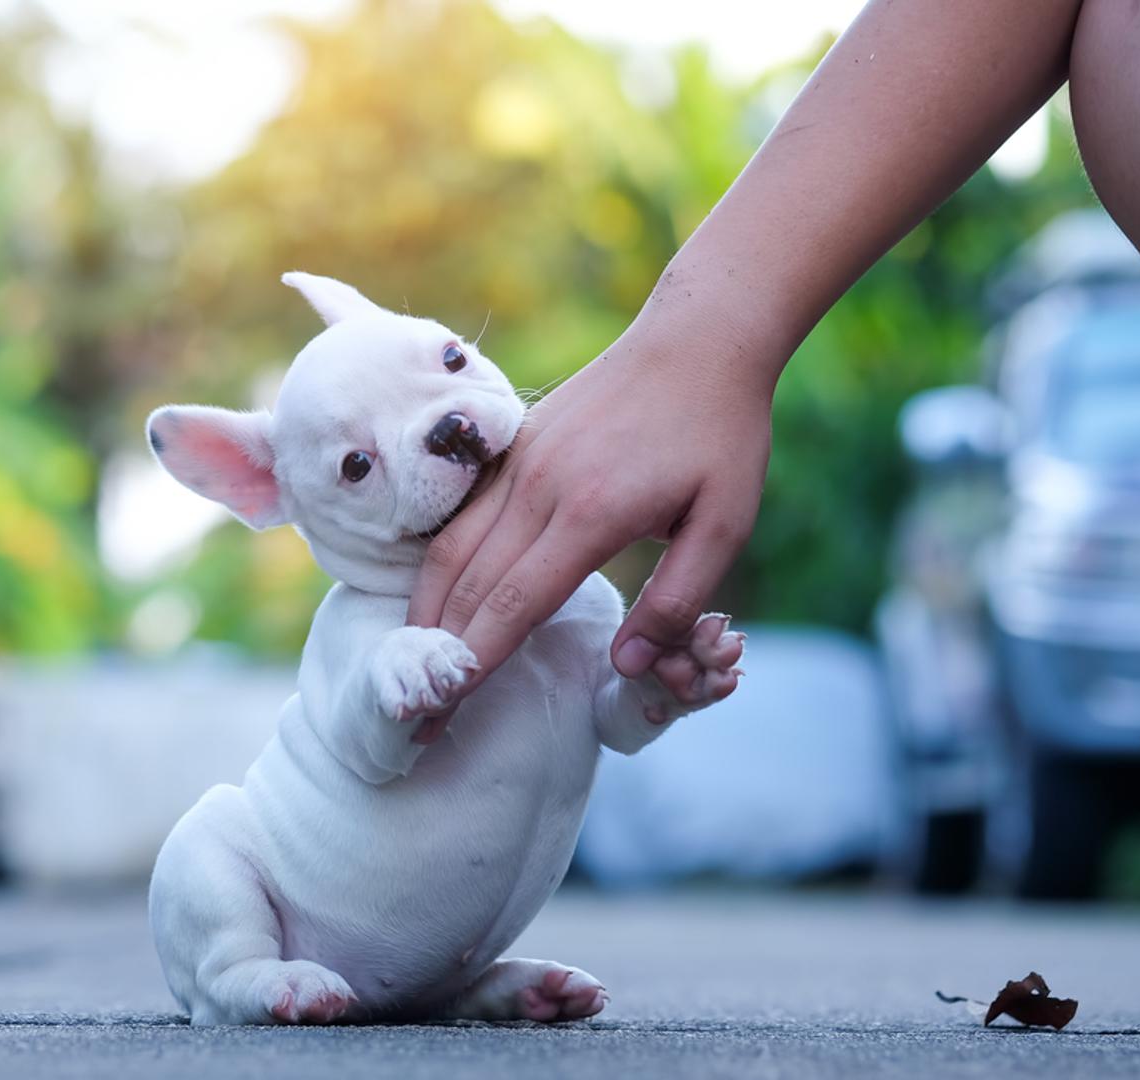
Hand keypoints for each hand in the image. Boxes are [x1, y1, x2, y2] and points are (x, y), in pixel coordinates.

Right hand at [406, 310, 771, 704]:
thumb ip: (676, 600)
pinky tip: (436, 594)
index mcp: (592, 514)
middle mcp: (540, 487)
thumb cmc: (721, 435)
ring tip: (414, 659)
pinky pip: (465, 513)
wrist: (697, 340)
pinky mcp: (516, 444)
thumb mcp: (725, 523)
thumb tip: (626, 665)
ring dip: (429, 607)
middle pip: (471, 583)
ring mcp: (521, 461)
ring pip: (454, 546)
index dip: (477, 662)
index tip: (445, 708)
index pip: (516, 605)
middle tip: (416, 708)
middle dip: (442, 651)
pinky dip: (442, 562)